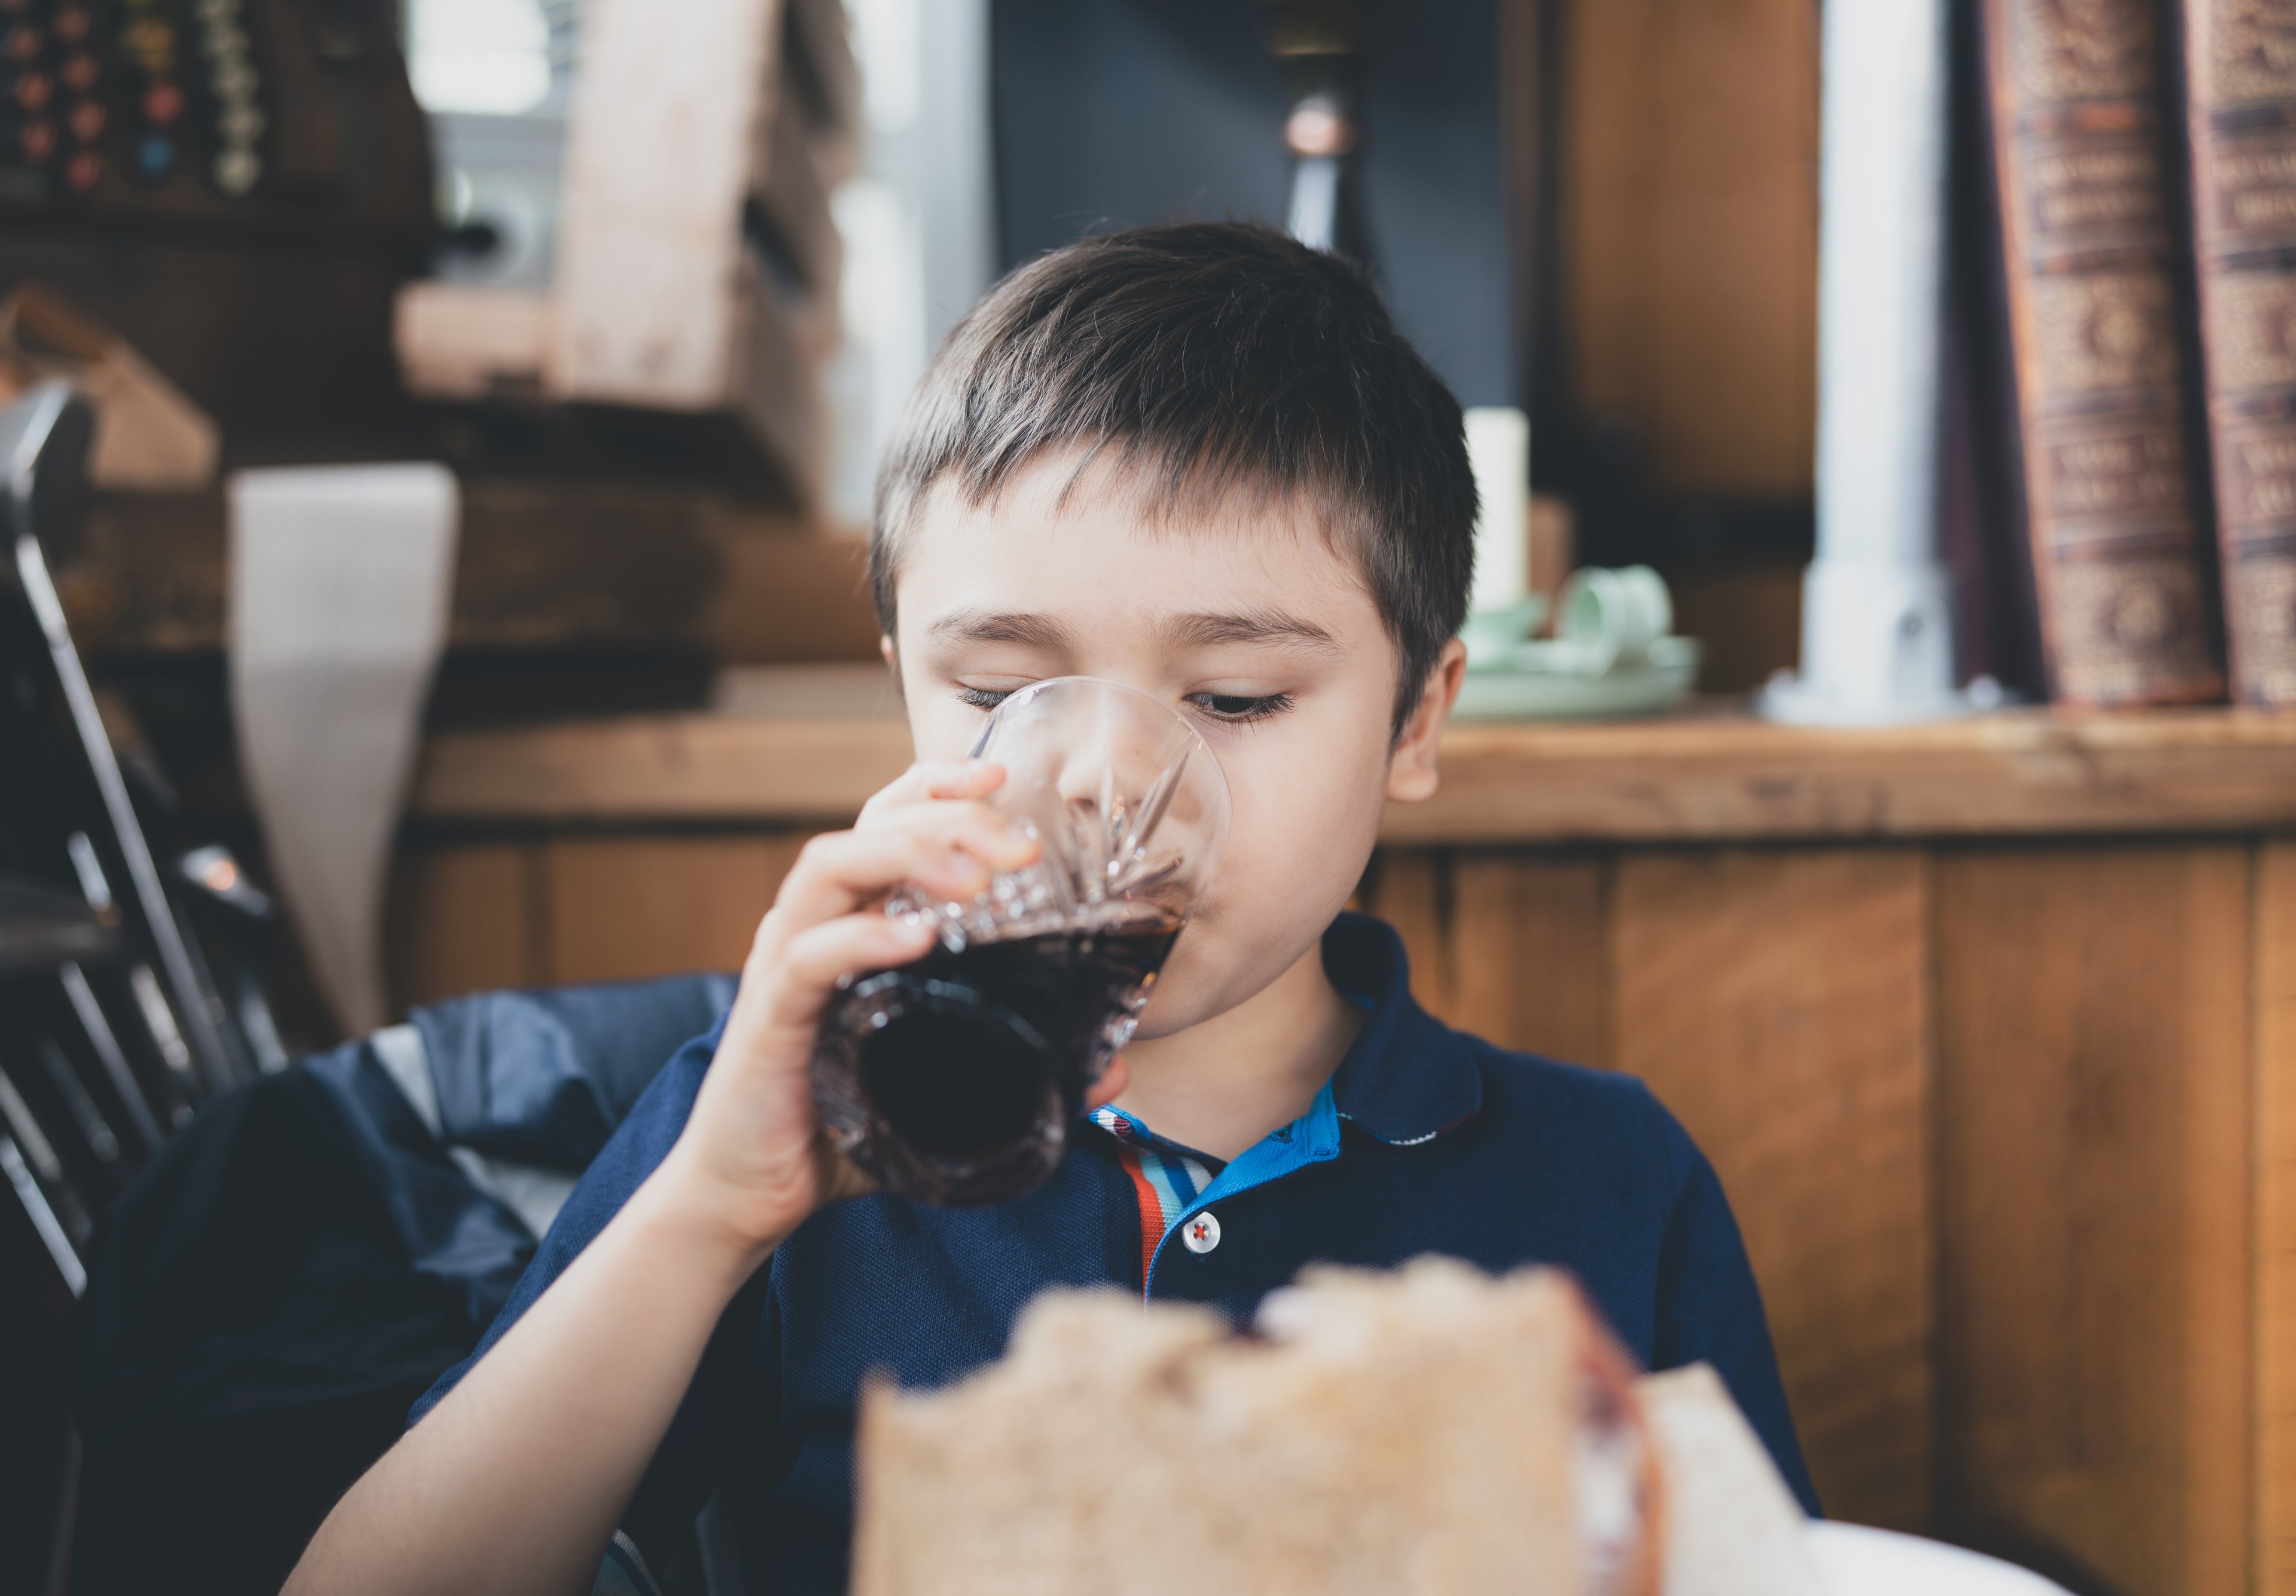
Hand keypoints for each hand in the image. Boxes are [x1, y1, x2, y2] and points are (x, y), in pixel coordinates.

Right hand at [653, 760, 1039, 1255]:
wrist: (748, 1194)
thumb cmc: (838, 1127)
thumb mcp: (940, 1089)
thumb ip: (1021, 1071)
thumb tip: (1111, 1070)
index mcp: (853, 922)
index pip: (889, 821)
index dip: (940, 787)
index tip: (1003, 777)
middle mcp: (814, 926)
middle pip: (871, 827)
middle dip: (950, 818)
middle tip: (1022, 847)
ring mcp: (785, 965)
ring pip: (831, 867)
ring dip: (906, 855)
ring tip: (973, 878)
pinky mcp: (768, 1017)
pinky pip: (806, 957)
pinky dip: (860, 938)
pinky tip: (911, 938)